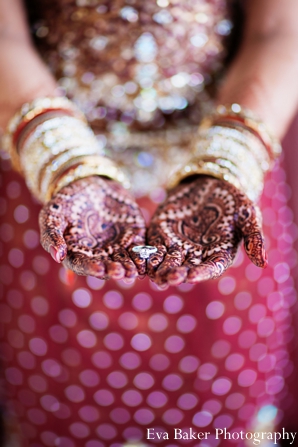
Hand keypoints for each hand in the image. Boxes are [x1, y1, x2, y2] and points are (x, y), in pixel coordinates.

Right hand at [39, 176, 145, 278]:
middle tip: (121, 273)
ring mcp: (117, 247)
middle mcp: (98, 255)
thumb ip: (52, 235)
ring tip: (134, 271)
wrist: (92, 182)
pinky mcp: (134, 237)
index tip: (99, 269)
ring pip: (124, 261)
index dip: (91, 268)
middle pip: (106, 266)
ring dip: (130, 268)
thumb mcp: (53, 214)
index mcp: (77, 254)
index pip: (83, 265)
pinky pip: (140, 249)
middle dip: (113, 271)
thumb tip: (58, 258)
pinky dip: (144, 256)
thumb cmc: (66, 201)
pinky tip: (148, 260)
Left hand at [147, 176, 266, 285]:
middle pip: (185, 269)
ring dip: (157, 269)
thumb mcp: (247, 215)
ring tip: (149, 273)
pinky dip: (144, 253)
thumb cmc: (233, 200)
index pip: (209, 268)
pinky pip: (151, 247)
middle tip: (166, 279)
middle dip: (175, 274)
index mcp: (217, 256)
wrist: (210, 183)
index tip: (192, 276)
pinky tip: (135, 257)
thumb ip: (253, 238)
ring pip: (165, 262)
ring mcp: (177, 247)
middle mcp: (196, 256)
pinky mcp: (161, 235)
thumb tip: (263, 263)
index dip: (201, 273)